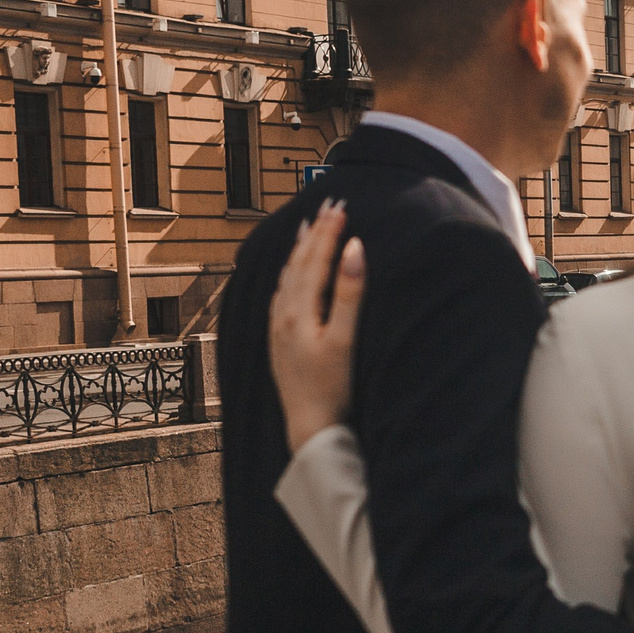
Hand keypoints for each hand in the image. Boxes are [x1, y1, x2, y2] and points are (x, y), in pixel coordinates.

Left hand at [269, 202, 363, 452]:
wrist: (309, 426)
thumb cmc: (334, 388)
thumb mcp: (346, 339)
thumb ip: (350, 293)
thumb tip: (354, 250)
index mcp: (299, 310)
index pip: (316, 259)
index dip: (329, 232)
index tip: (340, 206)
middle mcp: (283, 314)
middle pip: (299, 263)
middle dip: (314, 233)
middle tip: (327, 205)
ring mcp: (279, 327)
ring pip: (287, 276)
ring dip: (299, 249)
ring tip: (307, 228)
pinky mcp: (279, 340)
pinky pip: (282, 294)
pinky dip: (291, 273)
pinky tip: (293, 272)